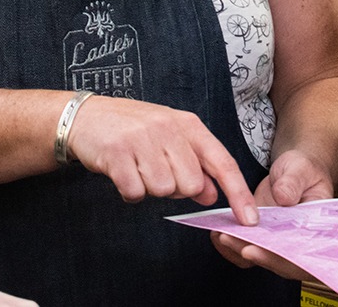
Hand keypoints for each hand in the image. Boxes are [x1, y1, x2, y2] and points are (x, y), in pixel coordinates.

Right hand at [65, 95, 258, 224]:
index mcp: (188, 125)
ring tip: (137, 168)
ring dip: (149, 188)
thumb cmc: (134, 130)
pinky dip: (129, 191)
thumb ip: (195, 165)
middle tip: (156, 171)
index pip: (222, 162)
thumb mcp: (171, 139)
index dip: (239, 193)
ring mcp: (142, 139)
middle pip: (190, 184)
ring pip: (163, 190)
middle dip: (175, 188)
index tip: (250, 220)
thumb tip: (212, 195)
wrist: (87, 116)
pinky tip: (122, 172)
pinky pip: (135, 193)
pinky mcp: (117, 153)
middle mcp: (168, 129)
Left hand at [209, 150, 331, 271]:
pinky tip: (218, 235)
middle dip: (258, 257)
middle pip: (281, 262)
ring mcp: (278, 240)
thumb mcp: (301, 169)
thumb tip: (283, 198)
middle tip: (236, 244)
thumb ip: (293, 183)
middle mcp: (298, 241)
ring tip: (223, 237)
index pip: (303, 253)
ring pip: (261, 258)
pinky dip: (231, 248)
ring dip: (241, 252)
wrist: (293, 170)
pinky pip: (247, 249)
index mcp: (317, 229)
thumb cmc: (303, 170)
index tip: (258, 250)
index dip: (283, 258)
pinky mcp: (262, 237)